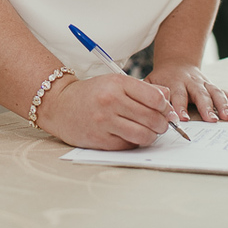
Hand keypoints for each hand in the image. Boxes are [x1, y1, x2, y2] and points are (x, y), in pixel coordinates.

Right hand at [36, 73, 179, 149]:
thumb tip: (168, 99)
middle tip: (161, 124)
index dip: (165, 107)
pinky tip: (130, 135)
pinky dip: (135, 142)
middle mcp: (111, 101)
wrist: (59, 105)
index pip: (155, 98)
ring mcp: (105, 122)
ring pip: (144, 135)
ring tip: (149, 132)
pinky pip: (129, 145)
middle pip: (153, 118)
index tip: (165, 110)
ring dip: (152, 136)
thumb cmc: (91, 93)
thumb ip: (143, 89)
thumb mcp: (115, 82)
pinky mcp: (100, 140)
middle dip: (162, 124)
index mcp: (117, 83)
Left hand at [146, 61, 227, 122]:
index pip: (177, 95)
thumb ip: (146, 92)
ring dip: (223, 106)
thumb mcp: (149, 81)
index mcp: (175, 82)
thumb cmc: (161, 78)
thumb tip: (139, 105)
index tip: (183, 119)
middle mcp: (192, 83)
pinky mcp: (214, 87)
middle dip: (206, 107)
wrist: (177, 62)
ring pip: (216, 93)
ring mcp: (205, 84)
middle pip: (200, 95)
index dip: (180, 106)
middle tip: (211, 120)